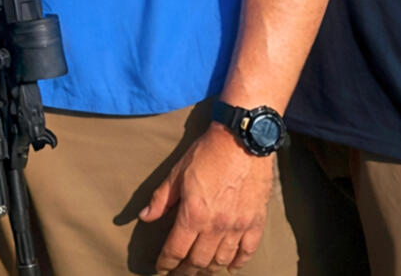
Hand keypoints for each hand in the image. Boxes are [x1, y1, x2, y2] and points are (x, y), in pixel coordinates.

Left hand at [140, 125, 273, 273]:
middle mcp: (216, 226)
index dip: (166, 263)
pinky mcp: (255, 222)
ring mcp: (237, 226)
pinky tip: (229, 266)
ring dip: (208, 269)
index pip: (175, 251)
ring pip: (221, 261)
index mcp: (193, 214)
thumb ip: (161, 198)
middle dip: (185, 271)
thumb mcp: (178, 171)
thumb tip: (145, 217)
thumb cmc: (207, 152)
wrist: (242, 138)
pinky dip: (237, 263)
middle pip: (198, 262)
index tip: (161, 267)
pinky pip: (246, 252)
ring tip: (200, 269)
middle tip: (178, 273)